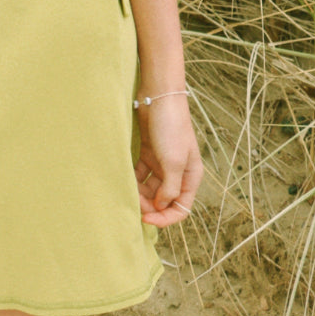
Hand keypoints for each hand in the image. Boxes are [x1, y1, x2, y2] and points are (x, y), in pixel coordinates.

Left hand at [134, 94, 202, 226]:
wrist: (159, 96)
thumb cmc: (171, 127)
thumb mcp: (174, 161)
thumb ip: (169, 188)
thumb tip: (162, 206)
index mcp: (190, 177)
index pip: (181, 208)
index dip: (165, 218)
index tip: (146, 218)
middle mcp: (178, 172)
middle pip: (163, 200)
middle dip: (149, 205)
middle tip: (134, 201)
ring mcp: (162, 162)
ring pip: (150, 188)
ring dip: (139, 193)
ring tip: (127, 189)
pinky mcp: (149, 152)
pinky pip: (141, 174)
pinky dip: (133, 179)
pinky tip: (124, 177)